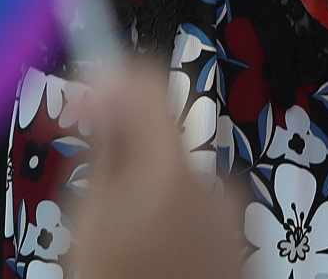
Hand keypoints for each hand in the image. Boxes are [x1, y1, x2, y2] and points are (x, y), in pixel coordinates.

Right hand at [71, 64, 242, 278]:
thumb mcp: (90, 219)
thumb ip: (104, 146)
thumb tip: (104, 90)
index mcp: (172, 168)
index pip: (148, 81)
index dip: (113, 72)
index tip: (87, 85)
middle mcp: (213, 181)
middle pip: (163, 133)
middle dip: (128, 148)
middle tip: (92, 190)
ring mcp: (232, 213)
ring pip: (178, 174)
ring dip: (149, 190)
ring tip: (120, 240)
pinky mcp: (239, 241)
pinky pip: (199, 209)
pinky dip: (173, 220)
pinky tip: (151, 255)